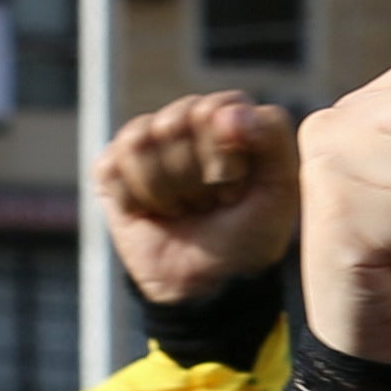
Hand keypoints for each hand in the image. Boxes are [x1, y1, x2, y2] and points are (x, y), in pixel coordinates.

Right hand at [94, 90, 298, 309]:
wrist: (208, 283)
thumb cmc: (250, 236)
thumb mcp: (280, 190)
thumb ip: (272, 138)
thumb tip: (231, 109)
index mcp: (230, 122)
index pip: (219, 107)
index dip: (227, 152)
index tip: (238, 189)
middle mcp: (186, 124)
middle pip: (178, 119)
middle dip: (199, 174)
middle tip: (211, 202)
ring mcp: (145, 143)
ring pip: (141, 141)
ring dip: (168, 190)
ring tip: (185, 209)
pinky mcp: (110, 168)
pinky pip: (112, 167)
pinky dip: (137, 200)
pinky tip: (153, 214)